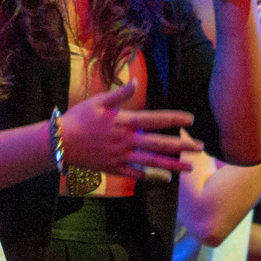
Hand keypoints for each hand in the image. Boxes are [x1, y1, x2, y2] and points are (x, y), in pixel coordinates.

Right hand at [59, 81, 200, 178]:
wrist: (60, 143)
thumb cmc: (78, 118)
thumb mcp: (97, 101)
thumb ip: (119, 94)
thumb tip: (136, 82)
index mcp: (124, 121)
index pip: (155, 119)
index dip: (175, 119)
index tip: (191, 119)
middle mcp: (126, 140)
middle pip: (160, 143)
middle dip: (182, 146)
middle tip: (201, 147)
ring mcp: (121, 157)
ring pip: (152, 162)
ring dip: (173, 165)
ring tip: (190, 167)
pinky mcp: (114, 169)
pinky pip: (137, 174)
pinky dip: (152, 176)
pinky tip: (165, 178)